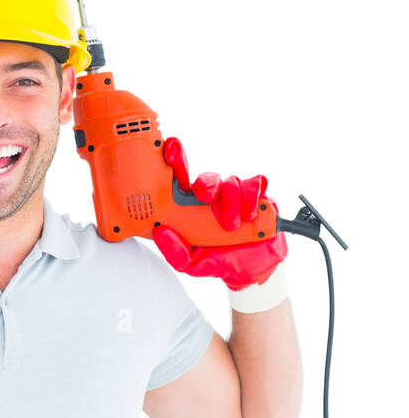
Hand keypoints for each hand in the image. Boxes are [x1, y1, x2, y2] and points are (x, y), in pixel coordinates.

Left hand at [153, 136, 286, 290]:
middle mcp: (213, 199)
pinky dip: (251, 200)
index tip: (170, 149)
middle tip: (206, 197)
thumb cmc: (220, 261)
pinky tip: (250, 216)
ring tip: (233, 226)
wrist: (254, 268)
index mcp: (192, 209)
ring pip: (231, 182)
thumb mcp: (193, 264)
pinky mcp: (257, 194)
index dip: (175, 161)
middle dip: (207, 185)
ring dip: (232, 205)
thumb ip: (175, 253)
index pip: (180, 181)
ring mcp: (235, 194)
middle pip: (207, 178)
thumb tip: (160, 232)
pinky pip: (254, 183)